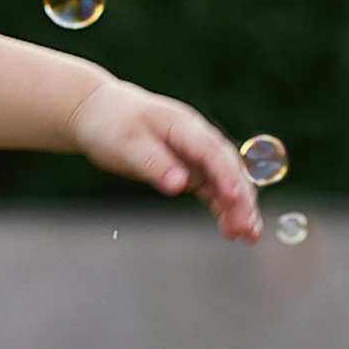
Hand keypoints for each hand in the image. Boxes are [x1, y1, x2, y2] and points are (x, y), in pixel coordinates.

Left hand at [68, 76, 261, 243]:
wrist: (99, 113)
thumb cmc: (111, 124)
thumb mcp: (125, 144)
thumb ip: (153, 163)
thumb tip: (179, 185)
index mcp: (183, 125)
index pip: (212, 151)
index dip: (226, 174)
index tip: (235, 198)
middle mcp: (197, 138)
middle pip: (228, 168)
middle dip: (242, 198)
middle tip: (248, 228)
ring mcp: (196, 154)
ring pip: (226, 181)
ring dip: (239, 206)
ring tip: (248, 236)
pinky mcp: (191, 168)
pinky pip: (214, 189)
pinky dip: (224, 207)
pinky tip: (231, 228)